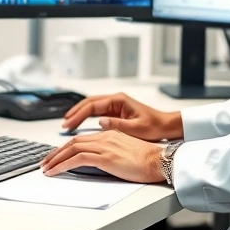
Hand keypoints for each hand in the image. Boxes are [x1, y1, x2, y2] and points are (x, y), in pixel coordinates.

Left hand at [41, 130, 165, 183]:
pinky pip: (77, 159)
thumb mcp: (126, 152)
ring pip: (72, 149)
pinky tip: (56, 171)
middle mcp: (105, 137)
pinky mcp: (105, 157)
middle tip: (45, 162)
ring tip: (46, 169)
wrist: (159, 161)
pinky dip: (63, 165)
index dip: (66, 148)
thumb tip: (100, 160)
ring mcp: (104, 146)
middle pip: (73, 142)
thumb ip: (112, 152)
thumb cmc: (147, 161)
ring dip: (56, 159)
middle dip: (56, 153)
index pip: (82, 139)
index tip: (57, 156)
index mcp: (110, 134)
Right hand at [61, 92, 182, 141]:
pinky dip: (87, 117)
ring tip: (68, 124)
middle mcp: (116, 100)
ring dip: (80, 114)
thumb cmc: (154, 127)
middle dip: (75, 113)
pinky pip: (98, 112)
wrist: (166, 126)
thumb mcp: (136, 129)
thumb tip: (99, 122)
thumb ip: (117, 125)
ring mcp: (116, 105)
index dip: (78, 115)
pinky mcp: (117, 111)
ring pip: (92, 107)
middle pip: (89, 103)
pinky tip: (81, 124)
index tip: (68, 124)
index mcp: (119, 100)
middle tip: (64, 124)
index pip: (92, 106)